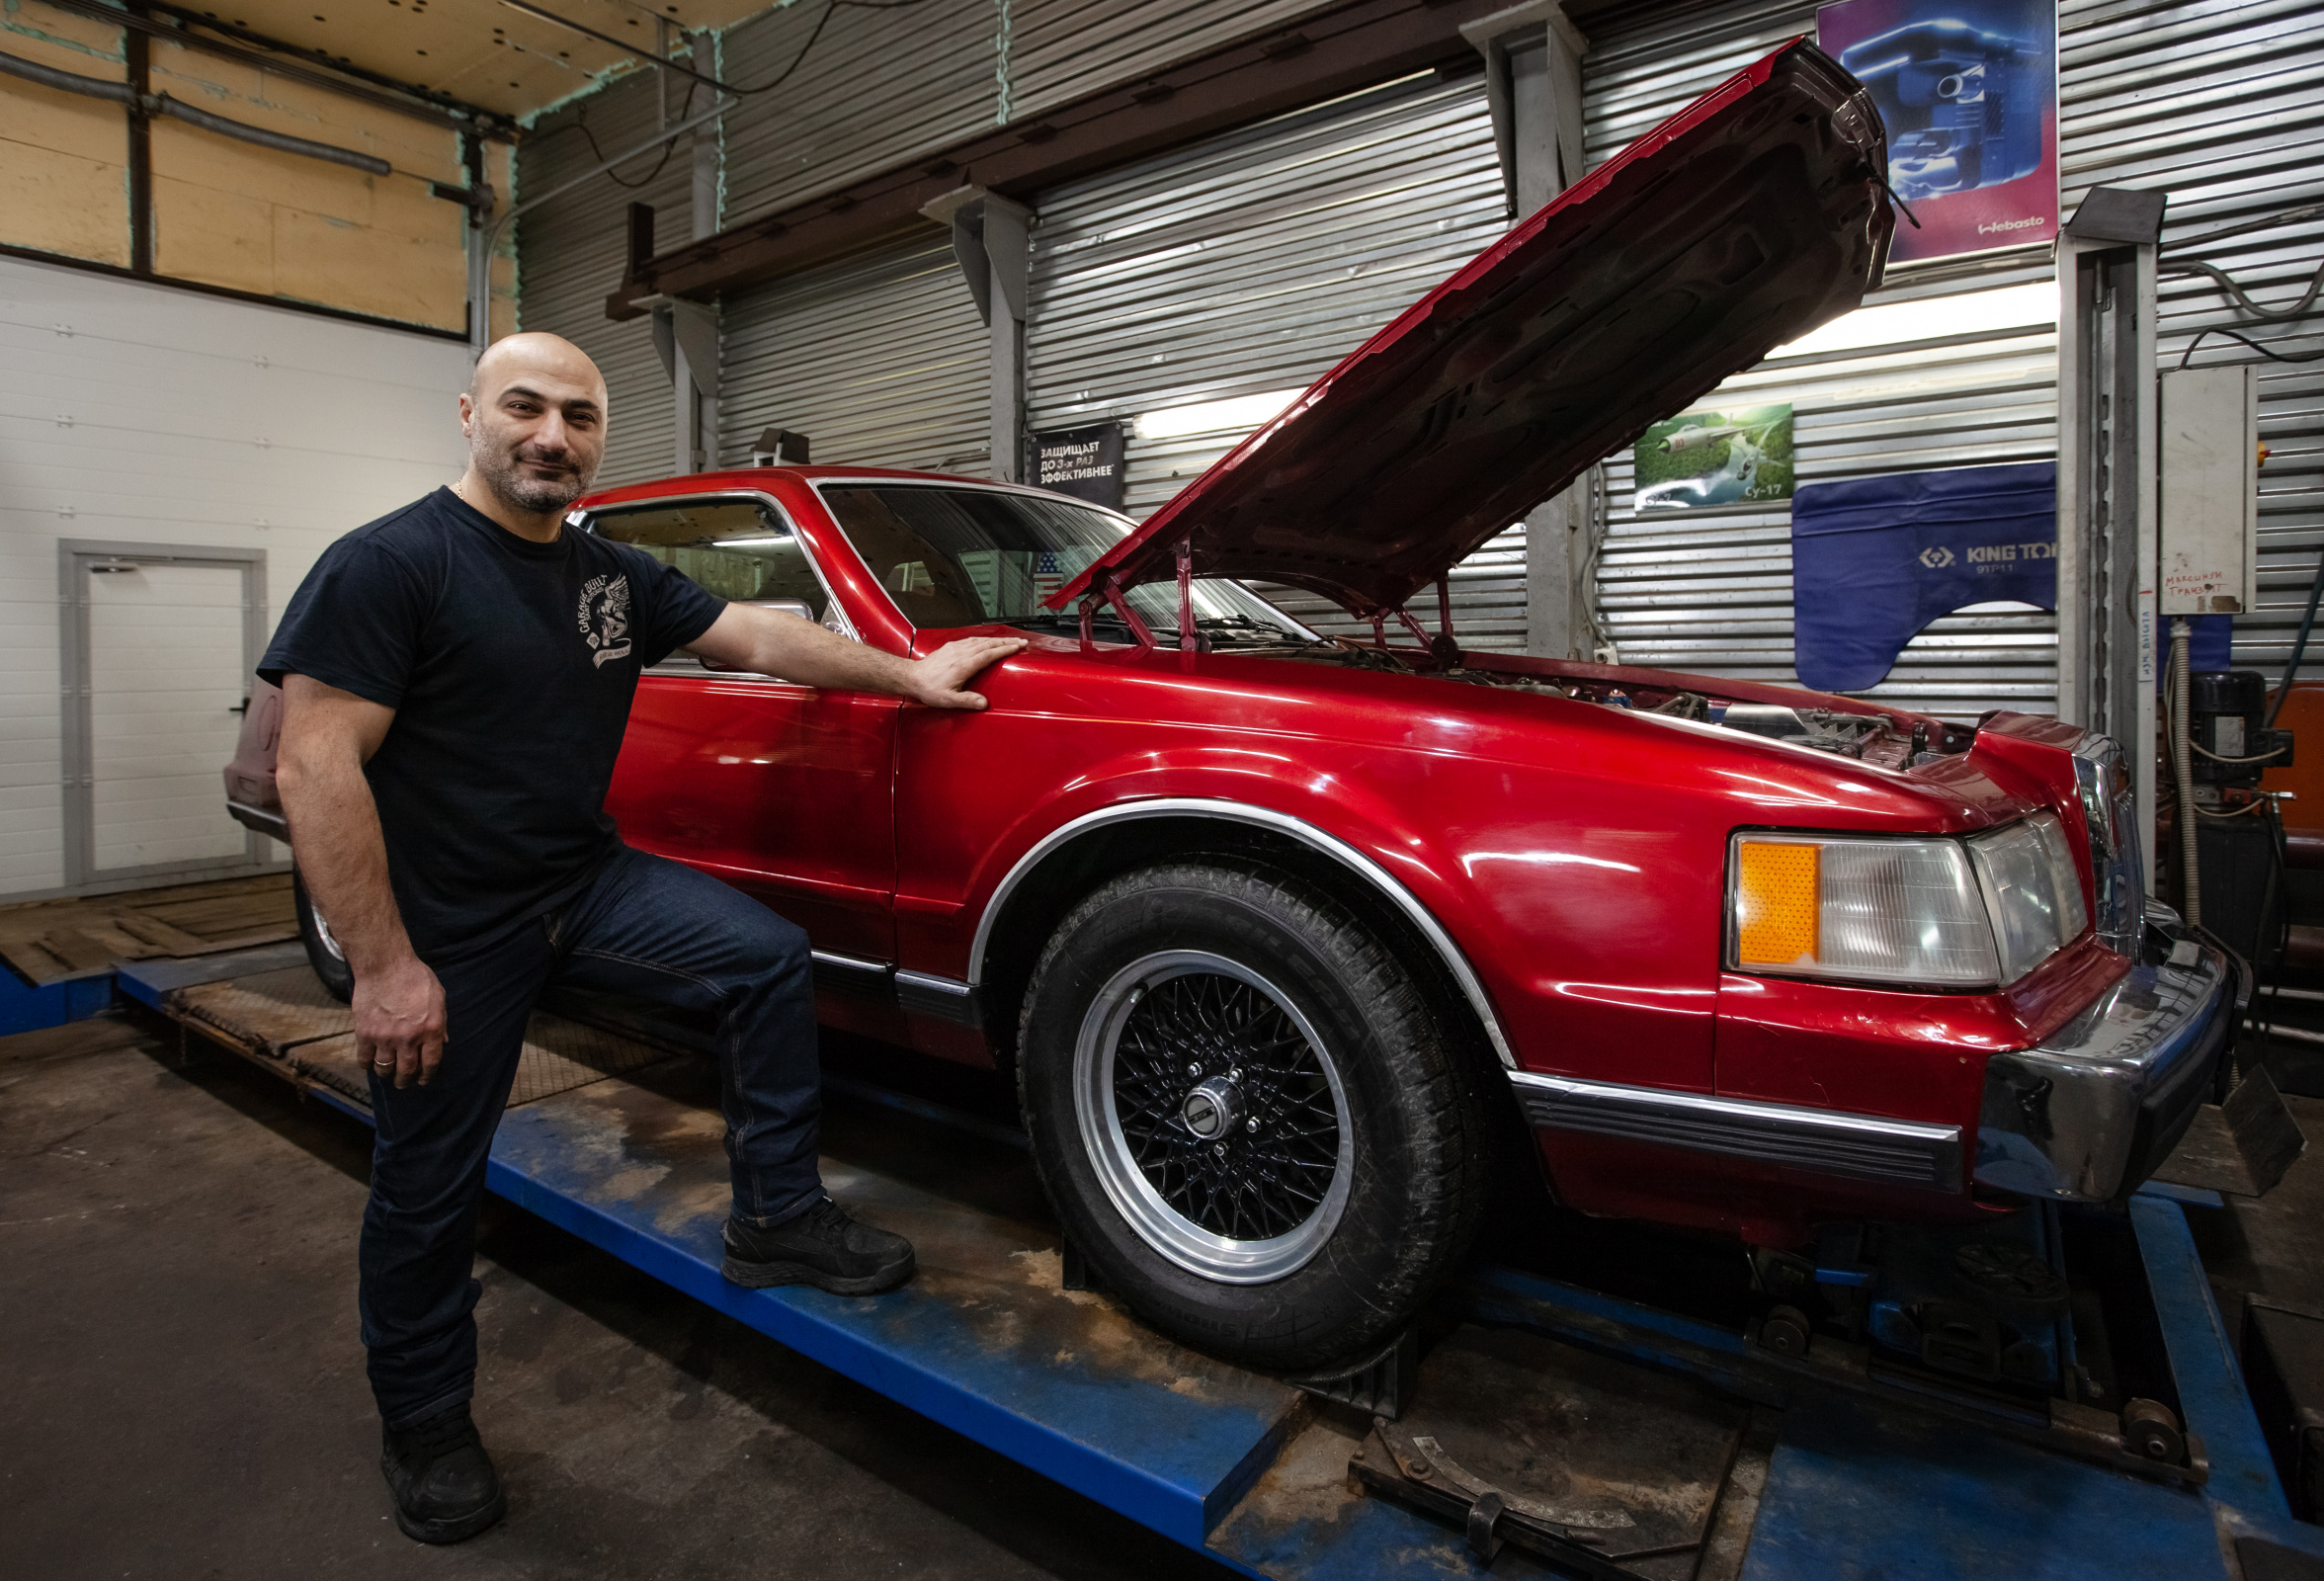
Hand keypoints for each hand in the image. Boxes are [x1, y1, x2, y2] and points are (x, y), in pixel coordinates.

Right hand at [354, 949, 446, 1089]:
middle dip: (406, 1080)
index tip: (423, 1080)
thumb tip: (442, 1042)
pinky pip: (364, 1058)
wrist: (384, 965)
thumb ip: (441, 1022)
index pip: (431, 1063)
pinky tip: (369, 1062)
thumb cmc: (415, 977)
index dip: (427, 1075)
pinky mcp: (365, 1033)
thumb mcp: (438, 996)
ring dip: (387, 1073)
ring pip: (385, 1068)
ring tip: (387, 1073)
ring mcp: (385, 1037)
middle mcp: (409, 1038)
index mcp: (430, 1029)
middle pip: (407, 1070)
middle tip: (404, 1082)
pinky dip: (367, 1064)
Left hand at [905, 635, 1026, 709]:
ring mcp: (956, 648)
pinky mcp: (950, 647)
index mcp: (964, 665)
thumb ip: (967, 701)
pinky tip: (987, 641)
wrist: (912, 678)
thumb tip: (984, 703)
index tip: (1017, 646)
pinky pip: (971, 639)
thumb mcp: (949, 700)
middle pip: (988, 644)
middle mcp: (961, 653)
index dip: (1005, 650)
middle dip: (1006, 642)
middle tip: (1021, 641)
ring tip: (1009, 640)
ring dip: (997, 639)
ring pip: (981, 640)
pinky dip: (984, 639)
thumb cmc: (929, 689)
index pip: (989, 654)